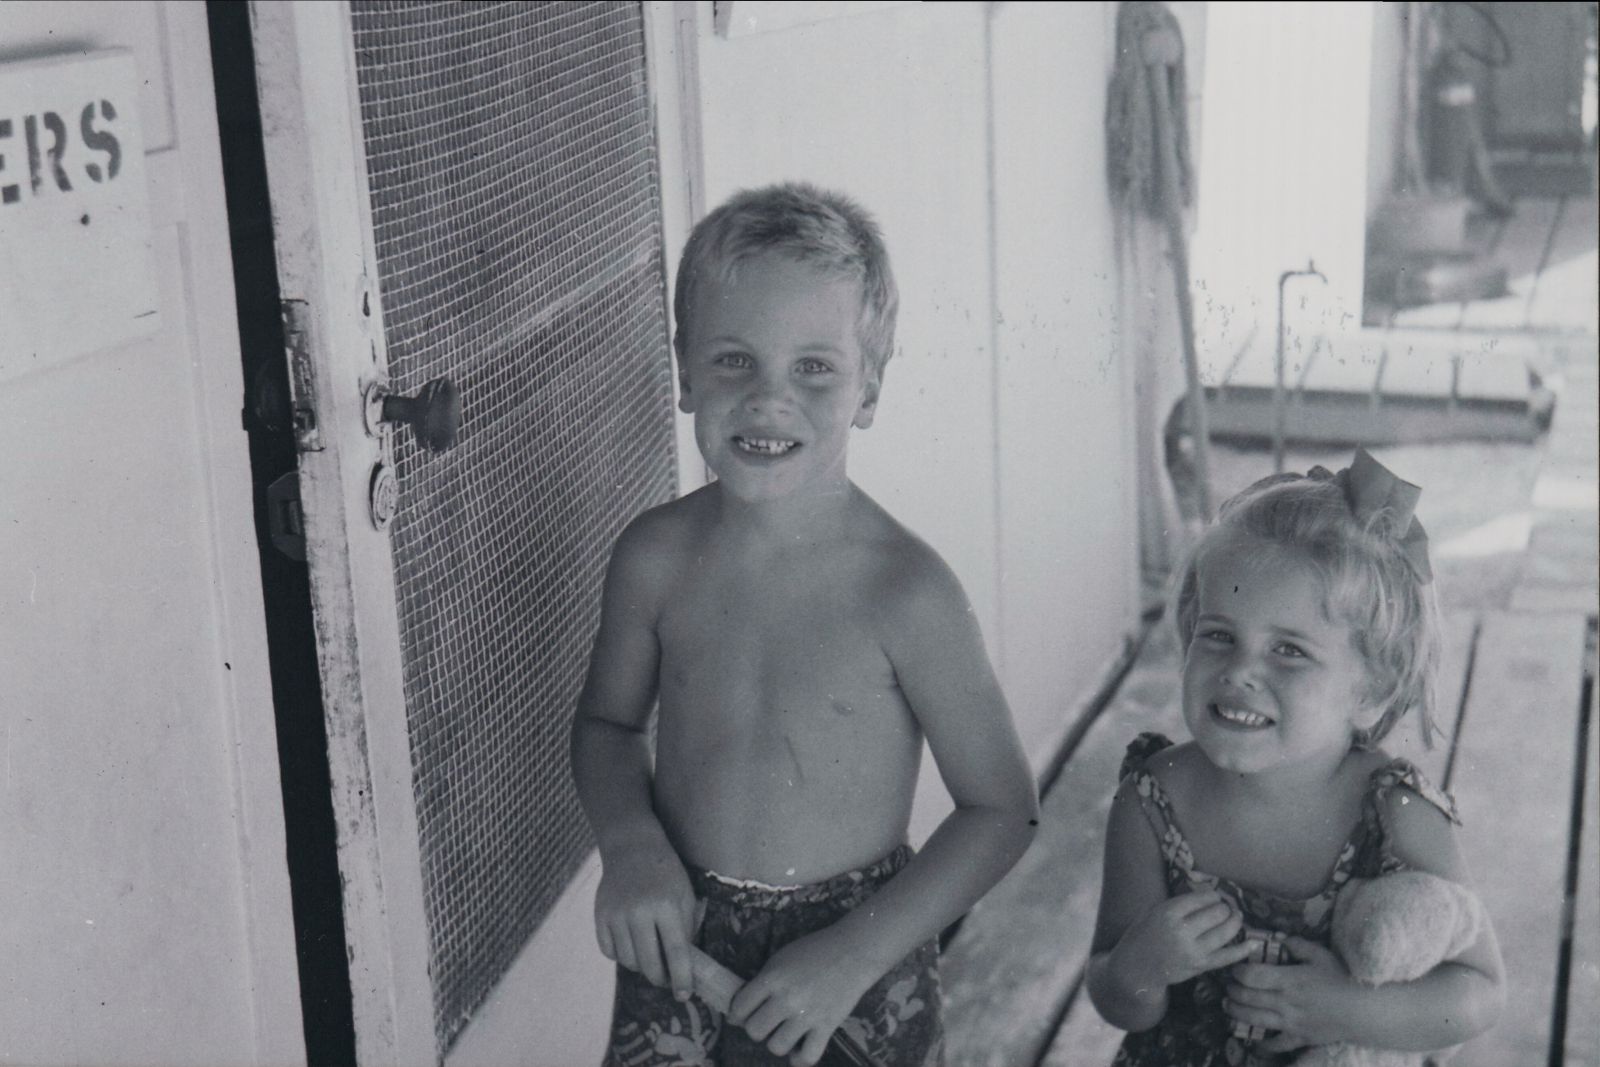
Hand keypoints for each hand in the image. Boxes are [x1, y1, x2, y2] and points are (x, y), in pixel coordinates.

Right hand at [594, 836, 697, 998]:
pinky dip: (621, 955)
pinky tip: (631, 945)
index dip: (681, 978)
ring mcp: (616, 914)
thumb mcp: (685, 895)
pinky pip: (609, 951)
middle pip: (649, 963)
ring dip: (641, 966)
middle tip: (667, 980)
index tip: (684, 995)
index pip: (676, 953)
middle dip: (660, 979)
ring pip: (628, 961)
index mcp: (666, 906)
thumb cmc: (665, 873)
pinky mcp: (600, 916)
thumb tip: (685, 966)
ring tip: (649, 957)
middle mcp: (639, 912)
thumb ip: (686, 929)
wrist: (632, 848)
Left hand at [727, 928, 878, 1066]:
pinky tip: (798, 1049)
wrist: (853, 951)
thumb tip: (743, 1007)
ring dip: (777, 1042)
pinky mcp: (827, 1027)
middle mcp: (786, 999)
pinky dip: (799, 1059)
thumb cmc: (814, 950)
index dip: (737, 1014)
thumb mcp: (781, 958)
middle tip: (765, 1021)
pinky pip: (807, 1057)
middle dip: (756, 1028)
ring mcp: (807, 1015)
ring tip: (783, 1033)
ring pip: (776, 1047)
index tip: (742, 1015)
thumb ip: (763, 980)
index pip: (740, 1007)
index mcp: (772, 978)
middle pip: (754, 1030)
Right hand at [1114, 888, 1253, 991]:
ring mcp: (1193, 950)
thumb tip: (1208, 895)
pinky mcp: (1200, 966)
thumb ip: (1179, 904)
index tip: (1214, 896)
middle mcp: (1182, 931)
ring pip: (1225, 932)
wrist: (1136, 967)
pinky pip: (1227, 957)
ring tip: (1236, 917)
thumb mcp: (1154, 911)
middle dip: (1225, 908)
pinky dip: (1242, 950)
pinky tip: (1253, 943)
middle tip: (1225, 907)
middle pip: (1216, 913)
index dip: (1213, 895)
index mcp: (1168, 913)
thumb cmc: (1143, 934)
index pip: (1201, 898)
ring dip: (1235, 922)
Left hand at [1225, 936, 1357, 1052]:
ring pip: (1254, 1019)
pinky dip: (1263, 1043)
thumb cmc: (1342, 978)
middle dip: (1232, 991)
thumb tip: (1280, 938)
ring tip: (1228, 1006)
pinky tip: (1254, 1039)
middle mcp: (1285, 1002)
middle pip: (1247, 997)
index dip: (1237, 972)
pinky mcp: (1299, 1038)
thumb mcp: (1320, 954)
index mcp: (1289, 979)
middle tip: (1226, 986)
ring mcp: (1291, 1023)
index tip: (1234, 968)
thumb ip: (1297, 945)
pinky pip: (1276, 1044)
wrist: (1364, 1010)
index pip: (1251, 976)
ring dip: (1236, 1012)